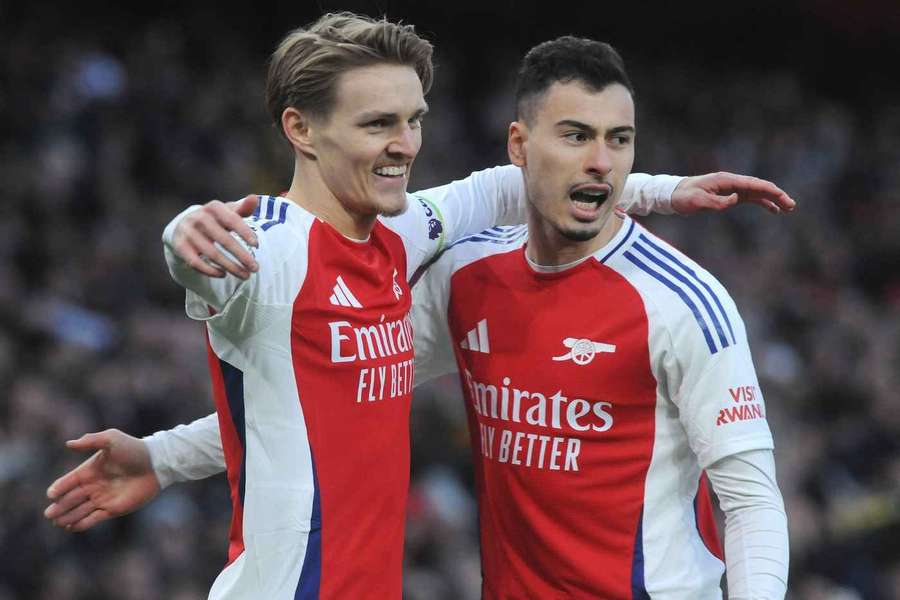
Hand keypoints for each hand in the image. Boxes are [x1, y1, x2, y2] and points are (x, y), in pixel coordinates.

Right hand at [44, 430, 160, 531]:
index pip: (69, 481)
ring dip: (68, 517)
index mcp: (91, 470)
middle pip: (72, 498)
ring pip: (80, 510)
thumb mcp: (112, 439)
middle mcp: (94, 485)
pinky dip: (83, 523)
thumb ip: (90, 440)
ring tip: (57, 522)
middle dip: (60, 506)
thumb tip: (68, 443)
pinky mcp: (114, 509)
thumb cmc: (134, 449)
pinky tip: (72, 527)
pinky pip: (94, 518)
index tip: (51, 494)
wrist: (156, 463)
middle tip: (49, 514)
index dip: (59, 488)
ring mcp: (103, 498)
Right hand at [172, 195, 260, 278]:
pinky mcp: (180, 246)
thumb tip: (254, 198)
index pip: (232, 220)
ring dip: (231, 267)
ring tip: (245, 276)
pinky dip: (211, 271)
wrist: (184, 226)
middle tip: (256, 268)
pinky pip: (196, 262)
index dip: (245, 233)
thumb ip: (242, 208)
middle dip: (242, 256)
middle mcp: (199, 217)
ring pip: (212, 254)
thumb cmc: (215, 220)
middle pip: (224, 240)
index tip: (257, 245)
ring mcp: (188, 232)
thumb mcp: (227, 212)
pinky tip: (223, 275)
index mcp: (213, 207)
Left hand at [672, 172, 795, 214]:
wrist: (673, 194)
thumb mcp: (697, 202)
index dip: (770, 191)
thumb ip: (717, 202)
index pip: (753, 184)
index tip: (782, 198)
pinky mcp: (730, 195)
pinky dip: (762, 202)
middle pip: (759, 186)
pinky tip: (773, 209)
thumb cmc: (684, 197)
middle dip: (777, 195)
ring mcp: (732, 188)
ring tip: (787, 208)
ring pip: (758, 192)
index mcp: (726, 180)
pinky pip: (750, 198)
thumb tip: (737, 200)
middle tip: (791, 206)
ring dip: (773, 199)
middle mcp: (732, 182)